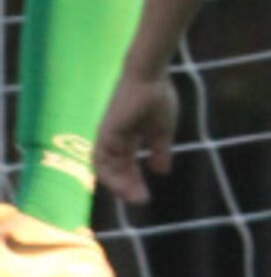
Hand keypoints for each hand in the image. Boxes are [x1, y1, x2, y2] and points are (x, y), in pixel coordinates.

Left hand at [94, 74, 179, 204]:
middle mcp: (115, 138)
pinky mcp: (105, 133)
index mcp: (128, 136)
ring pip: (105, 169)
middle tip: (141, 200)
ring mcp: (108, 135)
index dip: (134, 181)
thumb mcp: (163, 129)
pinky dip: (111, 175)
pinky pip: (102, 161)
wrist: (151, 75)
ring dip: (118, 185)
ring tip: (133, 196)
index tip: (146, 197)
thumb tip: (161, 171)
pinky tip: (124, 185)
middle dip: (128, 187)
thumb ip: (160, 150)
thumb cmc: (158, 96)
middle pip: (116, 169)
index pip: (127, 165)